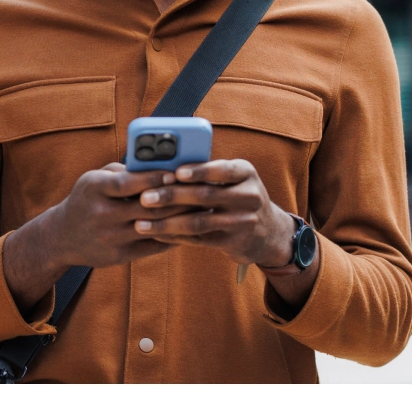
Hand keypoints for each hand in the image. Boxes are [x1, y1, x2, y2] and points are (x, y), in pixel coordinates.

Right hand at [3, 163, 189, 312]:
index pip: (127, 183)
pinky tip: (190, 227)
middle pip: (147, 206)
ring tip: (201, 208)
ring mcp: (111, 238)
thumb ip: (123, 171)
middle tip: (200, 189)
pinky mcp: (120, 256)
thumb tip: (158, 164)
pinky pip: (153, 245)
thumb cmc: (86, 199)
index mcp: (94, 189)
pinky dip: (173, 235)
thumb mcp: (94, 179)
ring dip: (181, 217)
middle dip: (176, 198)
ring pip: (154, 226)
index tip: (176, 172)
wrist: (62, 237)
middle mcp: (101, 214)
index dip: (153, 178)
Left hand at [134, 159, 319, 312]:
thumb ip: (206, 173)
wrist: (270, 232)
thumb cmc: (238, 196)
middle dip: (171, 196)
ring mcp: (244, 222)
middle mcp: (249, 196)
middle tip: (144, 198)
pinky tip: (156, 235)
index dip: (199, 171)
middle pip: (205, 195)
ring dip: (166, 223)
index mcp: (246, 172)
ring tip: (141, 224)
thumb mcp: (234, 179)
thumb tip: (162, 167)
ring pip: (199, 222)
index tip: (175, 172)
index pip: (223, 169)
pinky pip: (199, 240)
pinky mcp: (235, 243)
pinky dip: (175, 237)